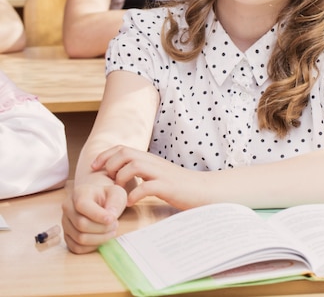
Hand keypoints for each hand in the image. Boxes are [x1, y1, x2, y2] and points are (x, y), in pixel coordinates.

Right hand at [62, 183, 126, 253]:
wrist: (98, 201)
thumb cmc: (107, 197)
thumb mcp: (116, 192)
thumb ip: (115, 202)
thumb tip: (111, 216)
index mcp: (79, 192)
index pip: (82, 205)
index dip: (98, 215)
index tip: (113, 219)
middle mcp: (68, 207)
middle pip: (81, 224)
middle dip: (102, 228)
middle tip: (115, 225)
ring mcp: (65, 222)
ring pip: (79, 238)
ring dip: (99, 238)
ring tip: (111, 231)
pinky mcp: (67, 235)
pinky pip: (77, 247)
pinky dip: (91, 247)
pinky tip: (102, 239)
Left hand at [92, 146, 206, 209]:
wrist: (203, 190)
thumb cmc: (179, 186)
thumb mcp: (158, 175)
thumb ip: (142, 172)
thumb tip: (121, 176)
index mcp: (149, 159)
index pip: (123, 148)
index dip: (105, 155)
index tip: (94, 166)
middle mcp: (153, 162)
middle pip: (126, 153)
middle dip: (111, 164)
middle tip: (106, 180)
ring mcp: (161, 173)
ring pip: (134, 165)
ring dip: (121, 177)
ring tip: (118, 191)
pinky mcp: (168, 186)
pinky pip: (147, 187)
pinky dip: (135, 194)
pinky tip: (131, 202)